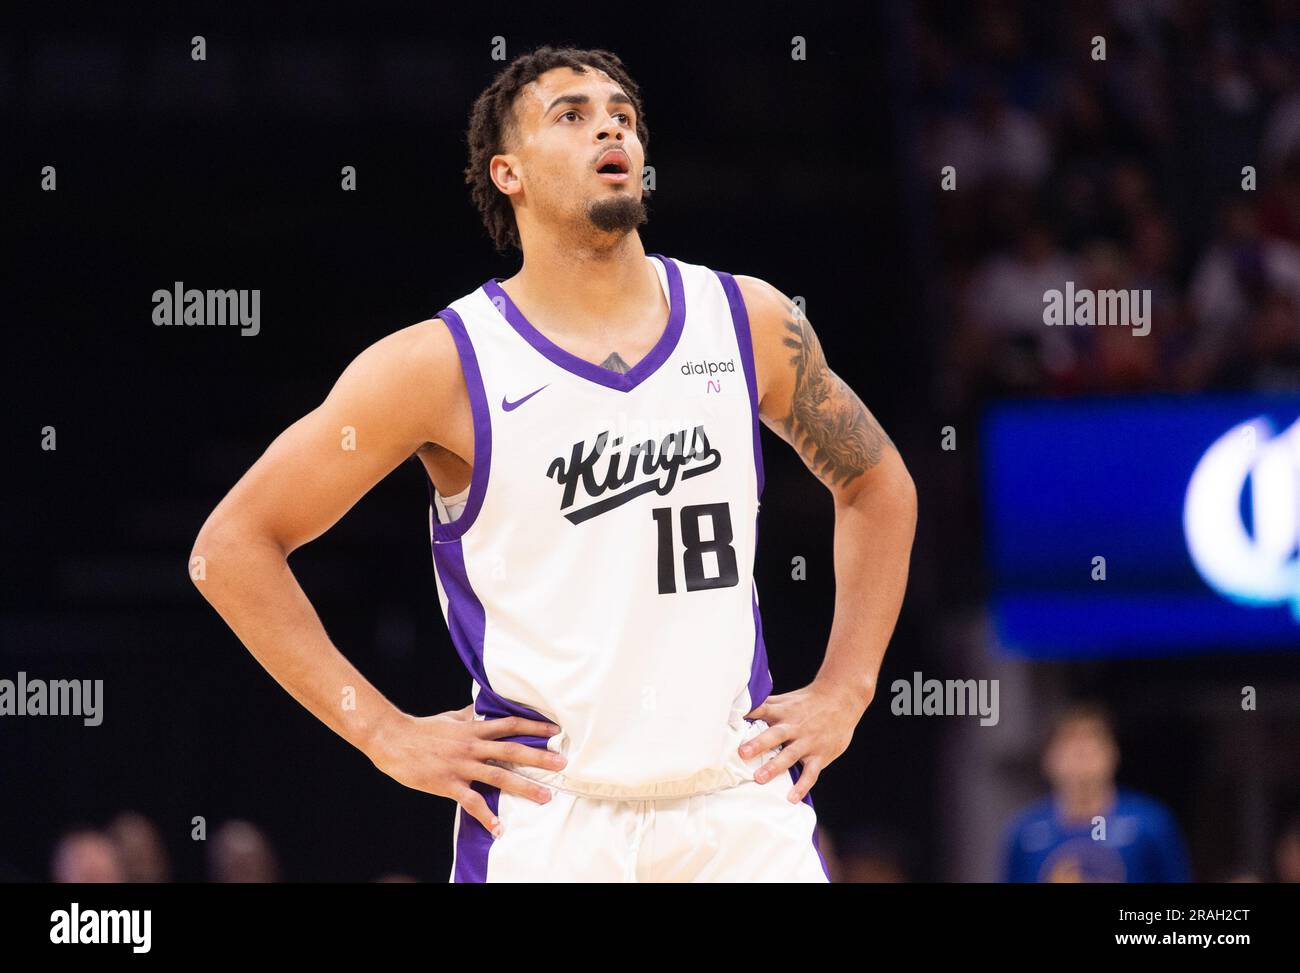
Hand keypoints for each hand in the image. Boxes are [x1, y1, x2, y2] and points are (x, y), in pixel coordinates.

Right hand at [367, 708, 565, 836]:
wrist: (392, 739)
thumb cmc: (422, 729)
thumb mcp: (449, 718)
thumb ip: (469, 716)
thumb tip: (482, 709)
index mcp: (473, 729)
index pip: (510, 725)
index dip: (534, 726)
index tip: (555, 730)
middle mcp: (472, 746)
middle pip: (512, 751)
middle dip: (539, 758)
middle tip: (562, 764)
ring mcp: (461, 766)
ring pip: (499, 776)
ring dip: (524, 787)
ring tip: (546, 796)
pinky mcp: (448, 784)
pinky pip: (472, 802)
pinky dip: (487, 816)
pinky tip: (500, 829)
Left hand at [738, 678, 870, 802]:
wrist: (841, 699)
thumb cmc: (807, 702)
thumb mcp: (786, 700)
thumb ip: (765, 705)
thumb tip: (739, 708)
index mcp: (782, 712)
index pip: (762, 710)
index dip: (747, 714)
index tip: (731, 720)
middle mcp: (794, 726)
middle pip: (775, 734)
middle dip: (759, 743)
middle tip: (743, 753)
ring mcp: (807, 741)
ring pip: (790, 755)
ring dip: (775, 766)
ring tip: (759, 778)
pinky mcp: (820, 755)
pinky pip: (810, 773)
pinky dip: (802, 786)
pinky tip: (792, 798)